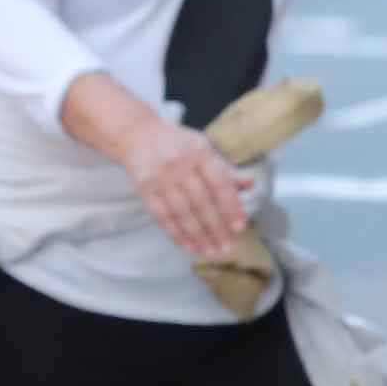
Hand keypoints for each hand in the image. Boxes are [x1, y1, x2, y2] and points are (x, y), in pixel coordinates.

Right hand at [113, 116, 252, 261]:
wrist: (137, 133)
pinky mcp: (145, 188)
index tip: (239, 227)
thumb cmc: (176, 143)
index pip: (219, 183)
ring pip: (183, 212)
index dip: (231, 207)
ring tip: (210, 251)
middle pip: (202, 202)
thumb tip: (250, 183)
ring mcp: (160, 176)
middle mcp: (180, 163)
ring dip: (198, 235)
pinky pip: (162, 215)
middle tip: (227, 247)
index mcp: (200, 152)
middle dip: (216, 228)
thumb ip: (225, 169)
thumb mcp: (203, 148)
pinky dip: (175, 233)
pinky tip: (187, 246)